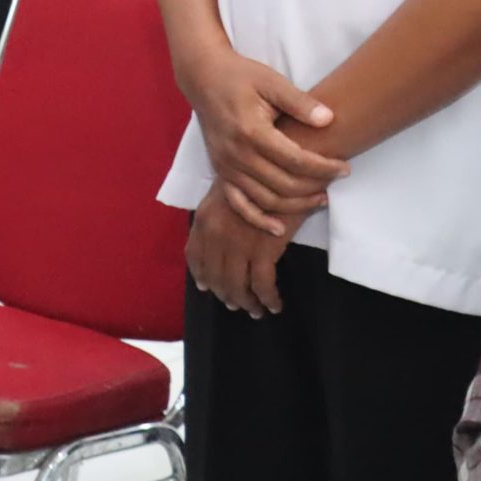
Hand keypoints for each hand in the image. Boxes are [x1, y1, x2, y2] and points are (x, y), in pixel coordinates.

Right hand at [181, 44, 345, 231]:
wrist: (203, 78)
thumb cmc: (241, 77)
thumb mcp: (272, 81)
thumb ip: (300, 102)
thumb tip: (328, 119)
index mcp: (251, 131)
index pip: (295, 160)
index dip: (324, 168)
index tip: (344, 167)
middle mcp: (236, 154)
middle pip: (283, 185)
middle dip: (315, 186)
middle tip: (337, 179)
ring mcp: (226, 166)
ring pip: (265, 199)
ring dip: (295, 205)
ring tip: (320, 199)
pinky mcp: (220, 172)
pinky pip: (238, 204)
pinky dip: (258, 219)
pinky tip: (279, 228)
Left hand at [187, 182, 294, 316]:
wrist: (284, 170)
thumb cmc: (261, 179)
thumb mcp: (228, 195)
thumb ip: (219, 217)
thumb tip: (221, 240)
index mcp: (204, 220)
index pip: (195, 256)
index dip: (201, 275)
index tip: (207, 287)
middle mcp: (215, 235)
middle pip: (215, 277)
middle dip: (226, 295)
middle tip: (236, 305)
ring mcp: (237, 244)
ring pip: (237, 287)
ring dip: (247, 303)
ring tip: (257, 311)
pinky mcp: (262, 251)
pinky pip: (262, 286)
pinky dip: (268, 299)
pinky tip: (274, 305)